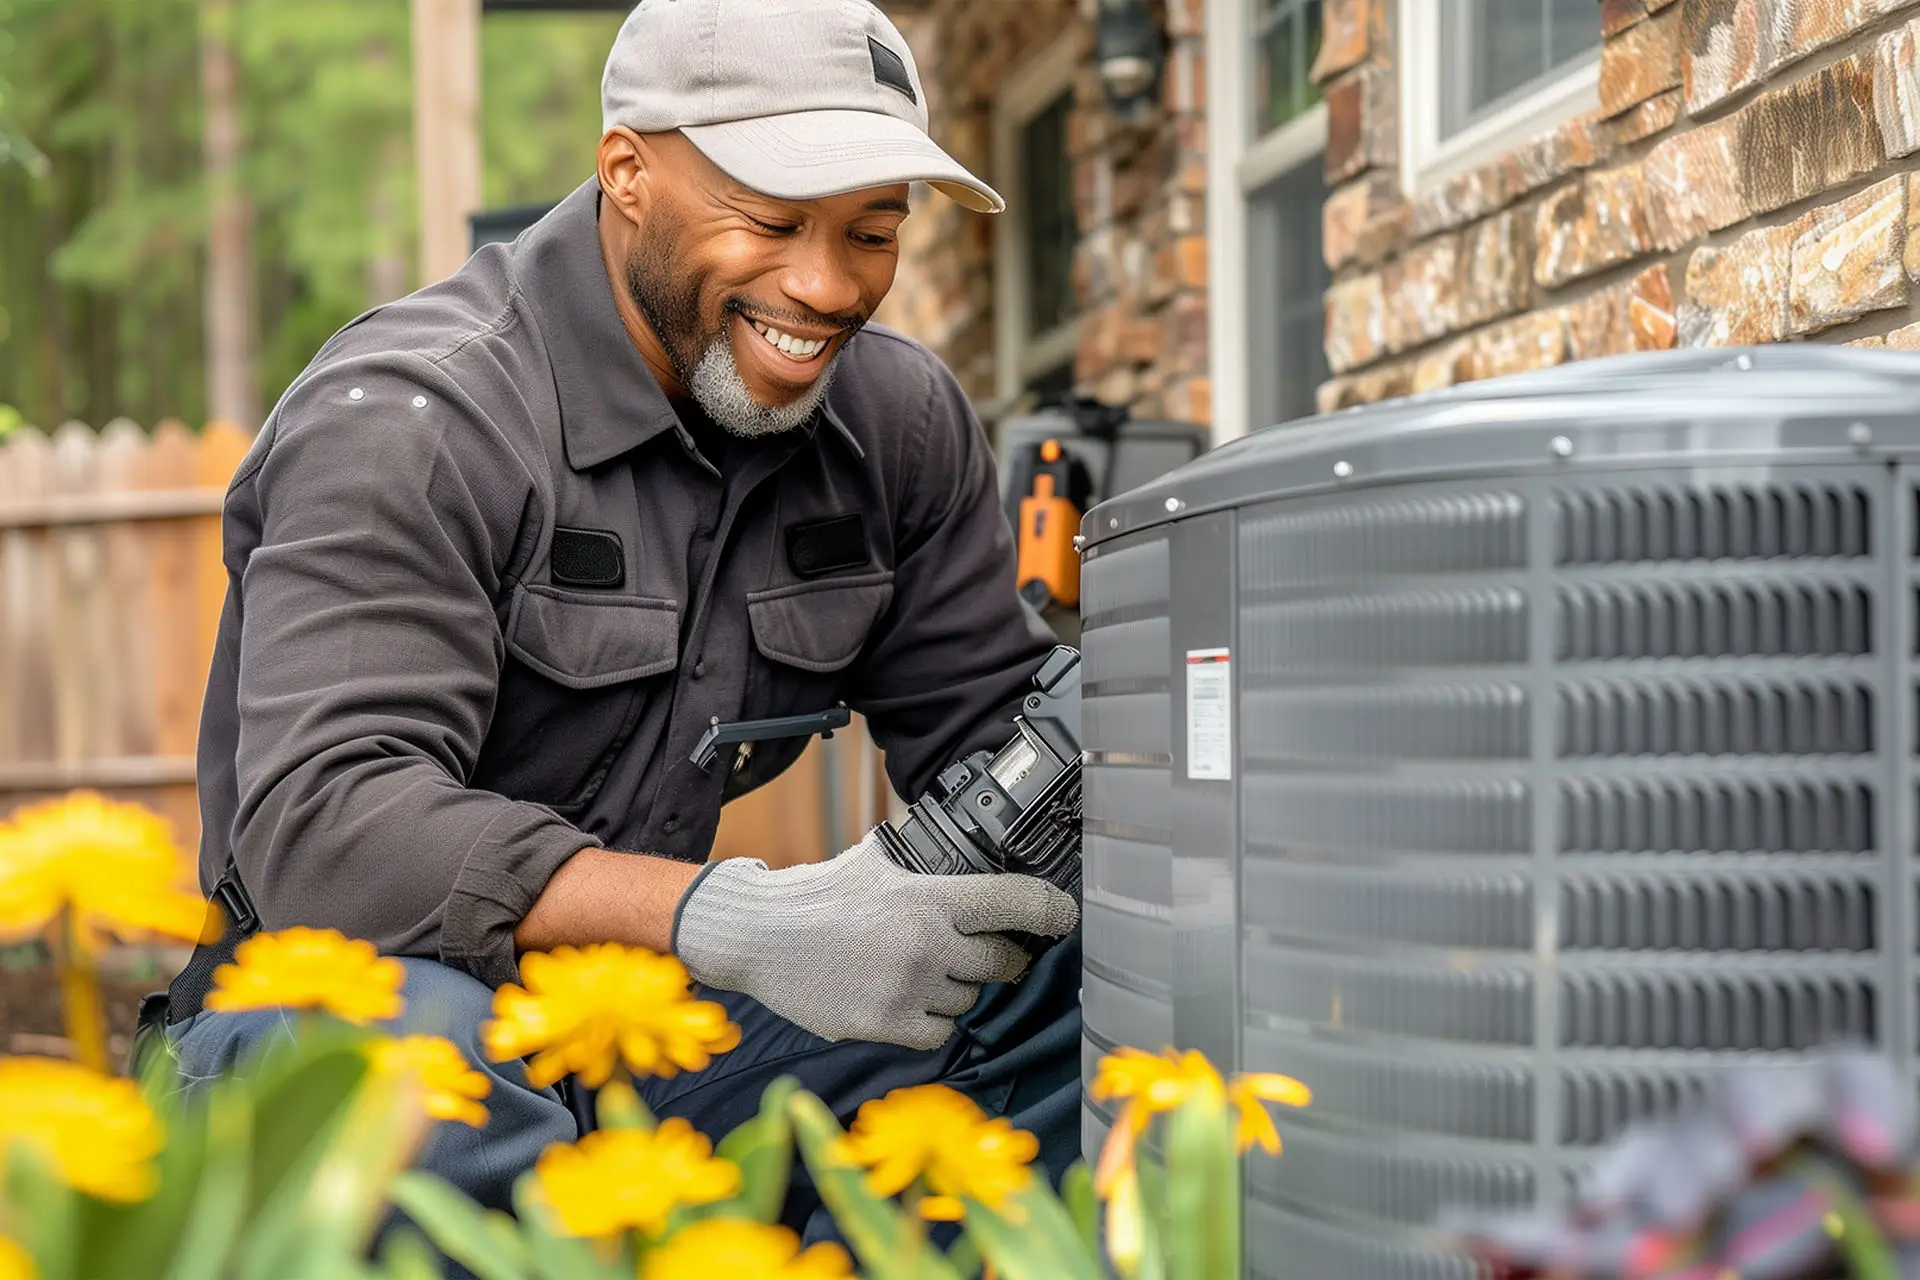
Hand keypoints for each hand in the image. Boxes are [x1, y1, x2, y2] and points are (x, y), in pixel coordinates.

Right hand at [671, 832, 1078, 1049]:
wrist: (762, 936)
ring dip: (955, 989)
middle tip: (982, 952)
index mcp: (930, 895)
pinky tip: (904, 999)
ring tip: (917, 970)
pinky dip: (929, 1020)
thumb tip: (979, 849)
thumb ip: (929, 861)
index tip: (1066, 918)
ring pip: (970, 999)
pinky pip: (940, 1032)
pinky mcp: (887, 1025)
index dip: (1053, 911)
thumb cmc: (821, 895)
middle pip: (1005, 962)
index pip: (1017, 902)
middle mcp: (927, 942)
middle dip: (1001, 958)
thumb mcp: (880, 859)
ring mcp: (909, 988)